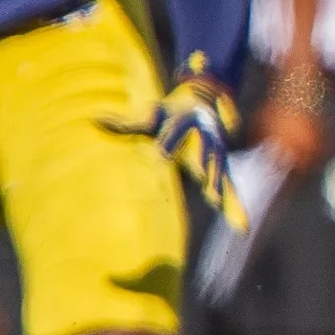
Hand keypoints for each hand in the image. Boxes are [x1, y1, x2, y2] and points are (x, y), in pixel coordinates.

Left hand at [105, 70, 247, 230]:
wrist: (204, 106)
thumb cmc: (169, 116)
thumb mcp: (151, 116)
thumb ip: (125, 124)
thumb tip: (92, 120)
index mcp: (186, 121)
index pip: (177, 130)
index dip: (170, 140)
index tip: (161, 153)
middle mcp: (205, 136)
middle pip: (205, 148)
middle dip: (204, 160)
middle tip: (201, 173)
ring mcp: (216, 152)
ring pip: (219, 167)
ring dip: (218, 182)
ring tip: (215, 198)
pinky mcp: (221, 169)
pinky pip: (230, 189)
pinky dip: (235, 207)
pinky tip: (242, 228)